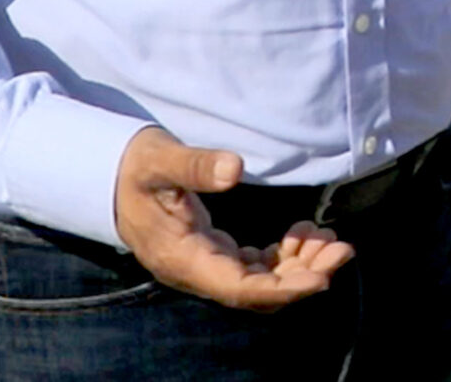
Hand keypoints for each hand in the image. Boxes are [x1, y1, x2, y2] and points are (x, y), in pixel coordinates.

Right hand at [112, 127, 353, 308]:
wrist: (108, 175)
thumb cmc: (134, 166)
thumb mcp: (160, 159)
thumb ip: (194, 165)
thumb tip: (233, 169)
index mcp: (182, 257)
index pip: (238, 288)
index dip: (282, 288)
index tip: (321, 277)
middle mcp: (194, 270)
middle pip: (255, 292)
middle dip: (302, 277)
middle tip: (342, 249)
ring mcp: (203, 264)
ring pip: (258, 282)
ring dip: (297, 267)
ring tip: (329, 238)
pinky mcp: (212, 254)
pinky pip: (253, 268)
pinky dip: (282, 257)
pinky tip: (304, 234)